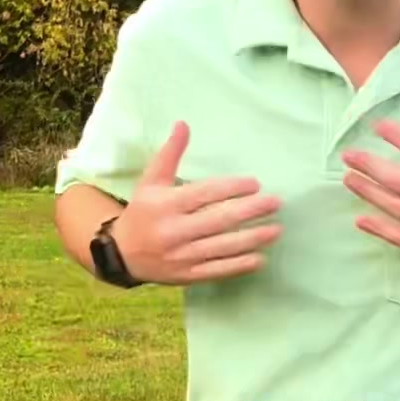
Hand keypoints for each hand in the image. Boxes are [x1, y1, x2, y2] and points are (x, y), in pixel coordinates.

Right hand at [113, 122, 281, 283]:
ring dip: (252, 239)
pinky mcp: (187, 275)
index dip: (230, 188)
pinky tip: (260, 258)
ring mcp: (182, 256)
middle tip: (275, 202)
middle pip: (218, 220)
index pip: (203, 194)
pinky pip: (217, 271)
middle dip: (249, 211)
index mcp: (166, 205)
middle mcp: (174, 231)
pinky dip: (239, 266)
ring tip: (276, 229)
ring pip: (222, 247)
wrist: (123, 255)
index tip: (255, 183)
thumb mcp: (150, 181)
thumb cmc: (142, 212)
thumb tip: (183, 124)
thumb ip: (169, 154)